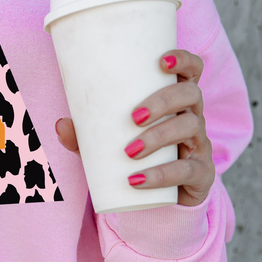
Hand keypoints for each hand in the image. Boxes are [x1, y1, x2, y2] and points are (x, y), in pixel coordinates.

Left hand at [56, 49, 214, 207]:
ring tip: (130, 150)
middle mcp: (192, 117)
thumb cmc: (136, 160)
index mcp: (176, 102)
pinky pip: (188, 170)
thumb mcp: (107, 147)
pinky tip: (138, 181)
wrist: (159, 201)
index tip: (162, 61)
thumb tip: (60, 124)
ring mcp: (200, 145)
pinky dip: (161, 175)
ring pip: (190, 127)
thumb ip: (84, 137)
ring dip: (159, 135)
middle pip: (191, 94)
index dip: (184, 60)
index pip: (192, 71)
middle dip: (163, 100)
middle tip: (133, 117)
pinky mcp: (201, 174)